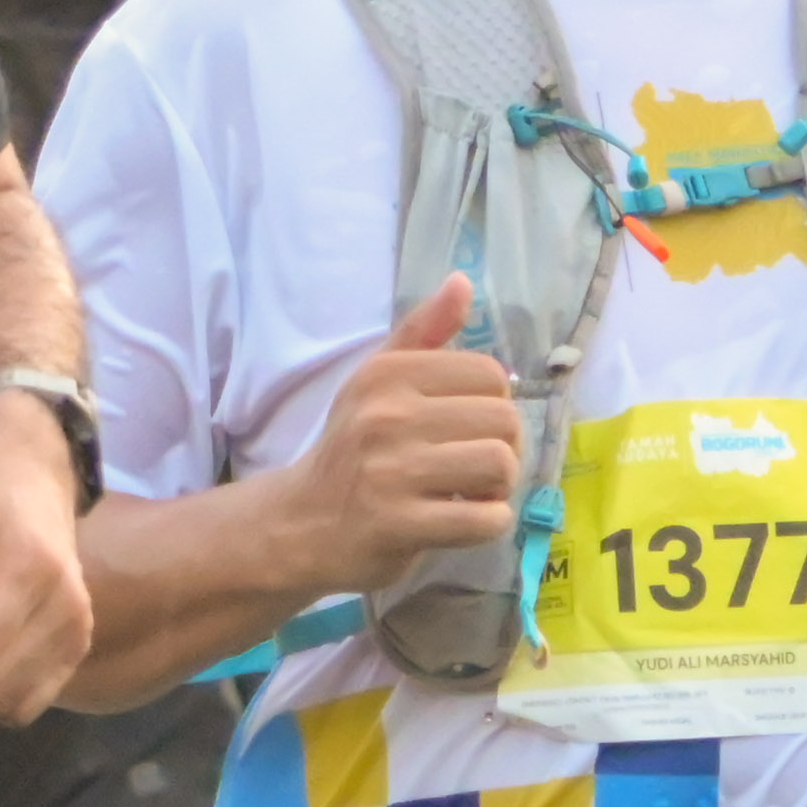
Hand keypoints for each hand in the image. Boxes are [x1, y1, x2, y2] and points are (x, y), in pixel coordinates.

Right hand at [281, 276, 523, 593]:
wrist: (301, 524)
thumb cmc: (352, 449)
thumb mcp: (378, 382)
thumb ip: (423, 332)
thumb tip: (462, 281)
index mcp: (388, 374)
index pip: (491, 375)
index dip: (494, 406)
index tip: (468, 430)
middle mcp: (387, 415)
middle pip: (505, 421)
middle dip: (505, 449)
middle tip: (474, 469)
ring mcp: (391, 473)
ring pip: (501, 466)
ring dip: (499, 489)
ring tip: (470, 493)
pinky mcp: (398, 525)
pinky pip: (486, 519)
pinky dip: (490, 524)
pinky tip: (464, 521)